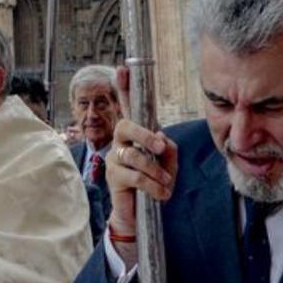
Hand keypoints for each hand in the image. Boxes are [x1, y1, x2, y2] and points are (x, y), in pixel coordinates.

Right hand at [105, 65, 177, 240]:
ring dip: (156, 170)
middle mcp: (121, 141)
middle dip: (145, 135)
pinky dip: (154, 185)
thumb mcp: (169, 165)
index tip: (123, 68)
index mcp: (136, 134)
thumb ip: (169, 149)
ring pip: (135, 155)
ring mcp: (114, 157)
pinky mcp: (112, 176)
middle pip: (126, 125)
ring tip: (166, 183)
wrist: (141, 214)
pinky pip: (136, 175)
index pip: (128, 106)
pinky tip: (162, 194)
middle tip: (161, 146)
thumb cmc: (155, 184)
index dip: (124, 87)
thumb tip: (161, 138)